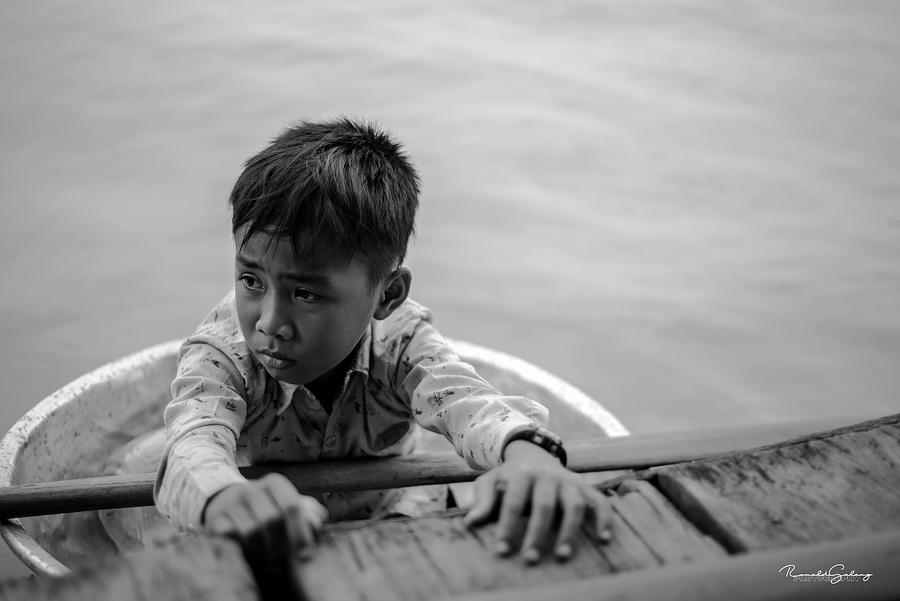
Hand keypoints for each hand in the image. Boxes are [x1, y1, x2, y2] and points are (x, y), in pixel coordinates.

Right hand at [202, 473, 328, 568]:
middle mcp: (251, 489)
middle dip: (280, 545)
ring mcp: (230, 503)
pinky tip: (249, 554)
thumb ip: (308, 512)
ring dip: (263, 552)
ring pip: (251, 531)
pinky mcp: (214, 518)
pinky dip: (241, 548)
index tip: (304, 554)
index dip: (300, 532)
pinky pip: (230, 536)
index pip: (291, 506)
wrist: (227, 503)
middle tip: (283, 562)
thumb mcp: (289, 505)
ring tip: (270, 564)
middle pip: (272, 520)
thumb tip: (318, 520)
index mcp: (274, 483)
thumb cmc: (267, 508)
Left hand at [463, 440, 611, 563]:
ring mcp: (569, 480)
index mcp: (521, 473)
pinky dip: (604, 519)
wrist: (534, 455)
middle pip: (544, 505)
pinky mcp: (585, 487)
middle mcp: (547, 475)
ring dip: (570, 531)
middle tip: (530, 560)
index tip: (501, 552)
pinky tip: (603, 540)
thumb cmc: (508, 478)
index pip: (513, 502)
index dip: (507, 527)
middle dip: (537, 533)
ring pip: (574, 504)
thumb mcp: (490, 482)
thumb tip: (470, 523)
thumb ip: (482, 500)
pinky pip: (600, 501)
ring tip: (562, 556)